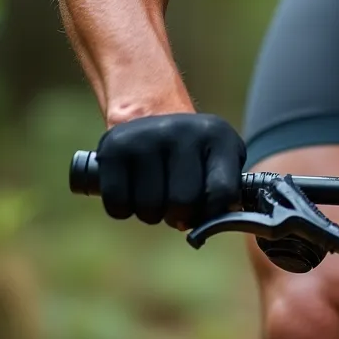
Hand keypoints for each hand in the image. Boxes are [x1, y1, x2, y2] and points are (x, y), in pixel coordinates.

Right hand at [95, 113, 246, 228]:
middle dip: (179, 215)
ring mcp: (144, 137)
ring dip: (152, 213)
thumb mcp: (221, 159)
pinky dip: (124, 210)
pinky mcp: (113, 148)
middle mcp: (182, 130)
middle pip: (183, 203)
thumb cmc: (192, 152)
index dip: (213, 212)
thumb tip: (217, 223)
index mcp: (217, 135)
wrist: (150, 115)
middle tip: (176, 206)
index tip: (204, 211)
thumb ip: (225, 191)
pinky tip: (132, 193)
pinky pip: (118, 204)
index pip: (223, 191)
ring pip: (149, 208)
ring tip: (155, 196)